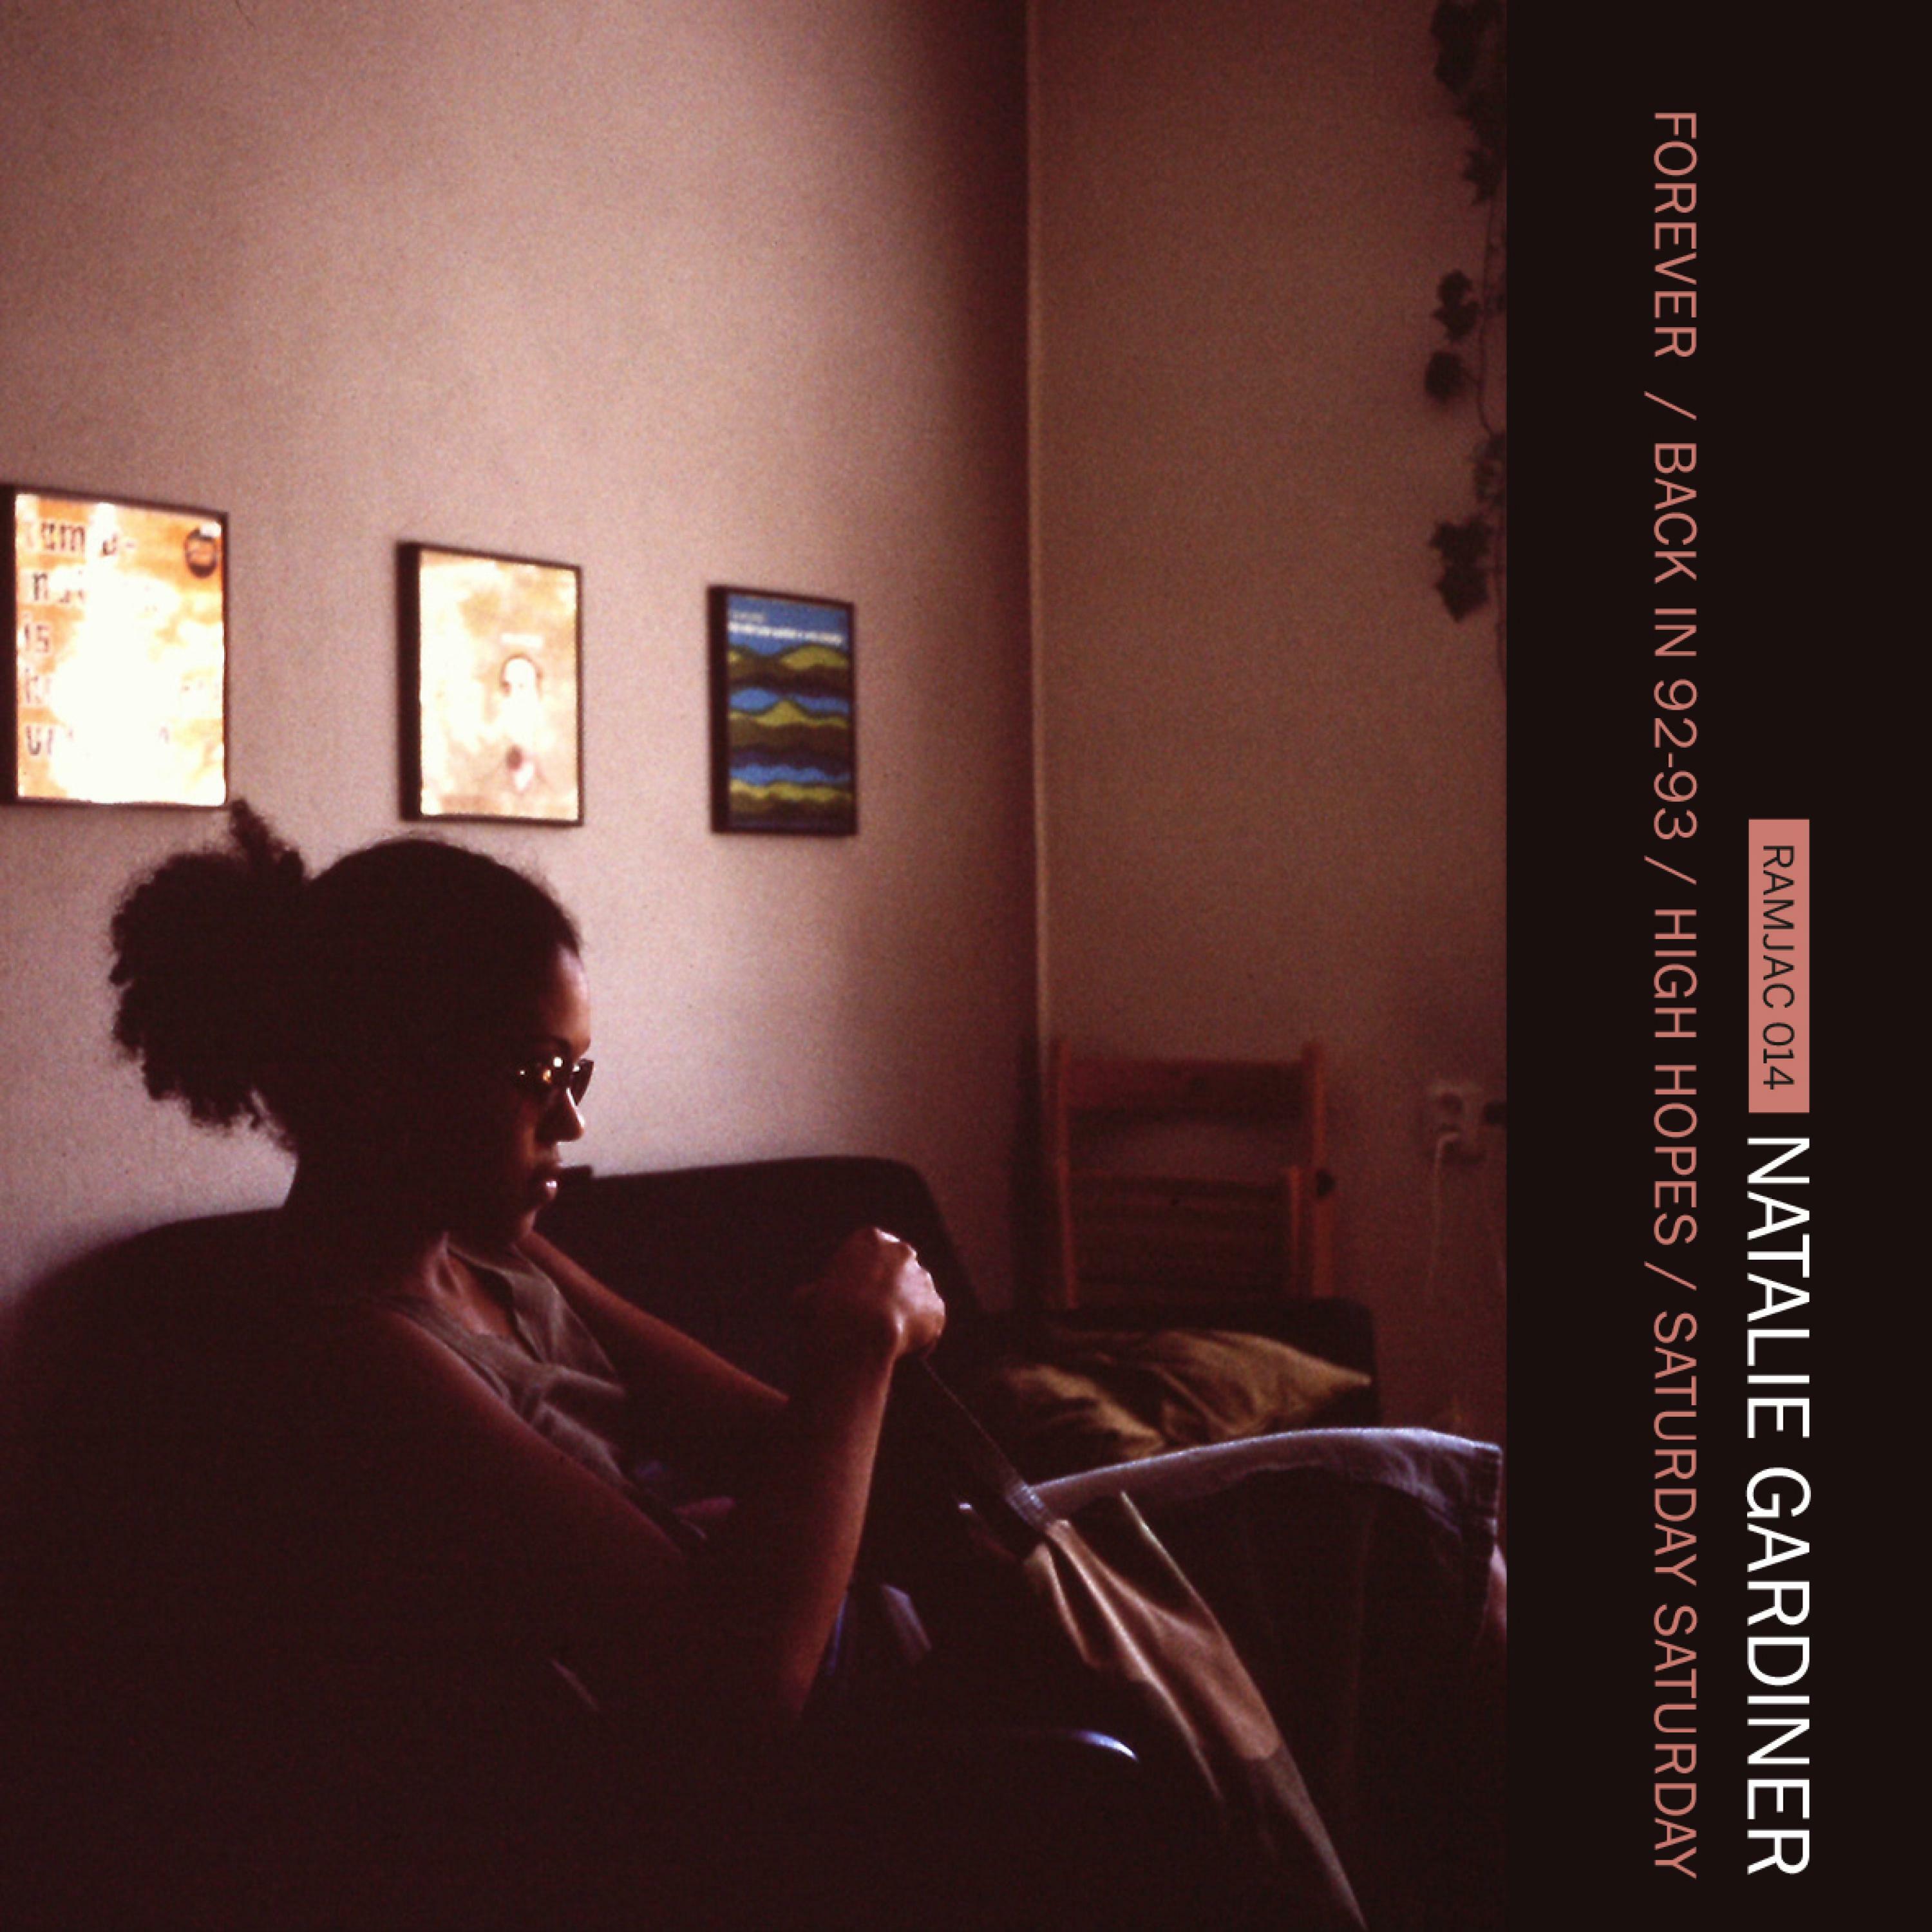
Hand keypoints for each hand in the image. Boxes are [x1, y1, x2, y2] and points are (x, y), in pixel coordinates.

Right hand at [793, 1228, 945, 1367]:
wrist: (857, 1331)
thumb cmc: (825, 1311)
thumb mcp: (805, 1297)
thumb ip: (813, 1294)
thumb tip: (807, 1300)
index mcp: (870, 1238)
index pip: (870, 1252)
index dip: (861, 1277)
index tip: (851, 1298)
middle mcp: (901, 1252)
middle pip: (897, 1271)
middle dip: (889, 1291)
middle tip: (872, 1319)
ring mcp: (923, 1278)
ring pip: (915, 1298)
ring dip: (905, 1314)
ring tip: (887, 1340)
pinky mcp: (936, 1306)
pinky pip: (928, 1324)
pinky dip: (920, 1339)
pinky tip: (904, 1355)